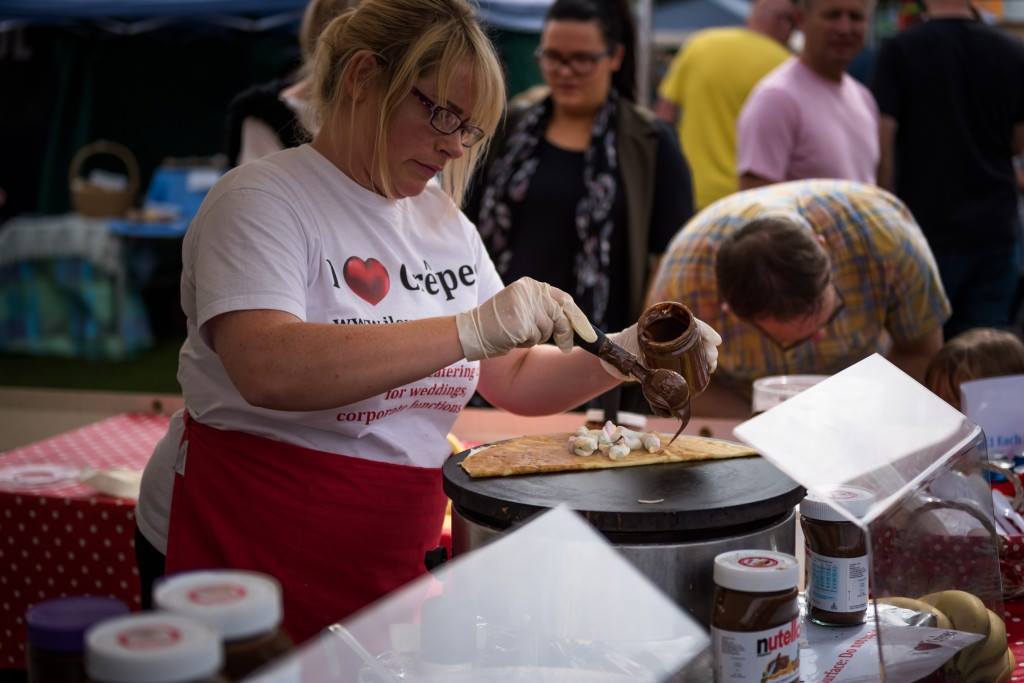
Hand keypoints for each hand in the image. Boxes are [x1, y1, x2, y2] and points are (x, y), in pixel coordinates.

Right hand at [456, 277, 596, 360]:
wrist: (471, 331)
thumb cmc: (498, 325)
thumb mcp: (522, 310)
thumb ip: (543, 311)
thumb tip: (571, 326)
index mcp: (530, 286)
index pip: (563, 300)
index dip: (578, 318)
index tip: (589, 333)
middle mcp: (529, 291)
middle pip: (560, 316)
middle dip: (565, 333)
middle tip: (565, 346)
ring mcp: (525, 306)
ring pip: (547, 330)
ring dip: (537, 338)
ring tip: (518, 334)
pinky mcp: (521, 321)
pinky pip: (535, 338)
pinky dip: (526, 343)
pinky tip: (512, 338)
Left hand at [600, 317, 721, 380]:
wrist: (612, 358)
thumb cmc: (620, 350)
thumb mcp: (631, 351)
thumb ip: (642, 359)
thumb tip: (657, 372)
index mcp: (661, 322)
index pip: (688, 322)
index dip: (706, 330)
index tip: (717, 341)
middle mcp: (667, 330)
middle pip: (695, 334)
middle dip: (708, 346)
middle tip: (713, 359)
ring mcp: (670, 342)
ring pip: (694, 345)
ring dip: (706, 354)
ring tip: (712, 366)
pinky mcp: (670, 355)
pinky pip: (689, 356)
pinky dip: (699, 362)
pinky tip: (706, 370)